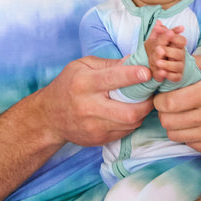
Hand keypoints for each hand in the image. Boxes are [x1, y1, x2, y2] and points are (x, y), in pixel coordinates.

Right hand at [39, 56, 155, 146]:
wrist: (49, 118)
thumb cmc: (68, 86)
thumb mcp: (81, 66)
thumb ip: (109, 64)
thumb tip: (136, 61)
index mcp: (84, 83)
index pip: (112, 79)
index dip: (132, 76)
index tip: (148, 72)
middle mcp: (88, 107)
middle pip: (128, 111)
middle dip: (146, 102)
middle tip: (151, 93)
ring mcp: (94, 127)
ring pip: (130, 123)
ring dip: (141, 112)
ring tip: (141, 102)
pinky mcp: (98, 140)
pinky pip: (125, 132)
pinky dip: (131, 122)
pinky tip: (127, 113)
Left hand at [144, 22, 185, 83]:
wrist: (154, 66)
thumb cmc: (157, 51)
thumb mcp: (155, 40)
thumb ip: (158, 32)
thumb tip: (158, 23)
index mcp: (176, 46)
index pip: (182, 40)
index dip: (175, 37)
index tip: (168, 34)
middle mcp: (180, 56)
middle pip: (180, 53)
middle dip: (169, 51)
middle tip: (158, 49)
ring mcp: (179, 66)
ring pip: (177, 66)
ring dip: (167, 64)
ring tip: (157, 62)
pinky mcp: (176, 76)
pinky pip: (175, 77)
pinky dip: (168, 75)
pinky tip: (160, 72)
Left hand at [153, 53, 200, 157]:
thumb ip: (197, 61)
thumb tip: (171, 62)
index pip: (168, 102)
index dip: (159, 99)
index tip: (163, 94)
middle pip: (166, 120)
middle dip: (163, 111)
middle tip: (169, 105)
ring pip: (173, 134)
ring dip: (173, 124)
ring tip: (182, 114)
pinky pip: (187, 143)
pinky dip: (187, 134)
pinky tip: (196, 125)